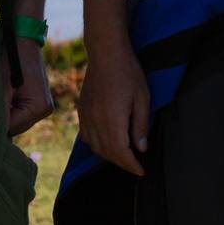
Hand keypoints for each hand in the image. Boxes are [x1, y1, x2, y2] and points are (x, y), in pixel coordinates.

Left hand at [6, 39, 53, 136]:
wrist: (23, 38)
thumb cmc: (10, 58)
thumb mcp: (1, 85)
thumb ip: (0, 110)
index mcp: (39, 107)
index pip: (11, 129)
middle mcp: (45, 110)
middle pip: (16, 127)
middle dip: (2, 118)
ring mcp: (45, 106)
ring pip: (19, 121)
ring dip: (7, 113)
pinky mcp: (40, 100)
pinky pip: (22, 113)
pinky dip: (12, 107)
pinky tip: (6, 95)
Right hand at [78, 49, 151, 175]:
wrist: (106, 53)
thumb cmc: (128, 73)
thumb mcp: (142, 98)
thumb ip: (140, 126)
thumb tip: (141, 149)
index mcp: (112, 119)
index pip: (121, 153)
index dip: (131, 165)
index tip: (141, 171)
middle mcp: (96, 121)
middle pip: (107, 153)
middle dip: (122, 163)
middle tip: (135, 165)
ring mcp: (85, 116)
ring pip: (94, 146)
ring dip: (108, 155)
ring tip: (123, 155)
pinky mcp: (81, 110)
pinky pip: (86, 136)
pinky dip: (96, 144)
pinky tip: (106, 142)